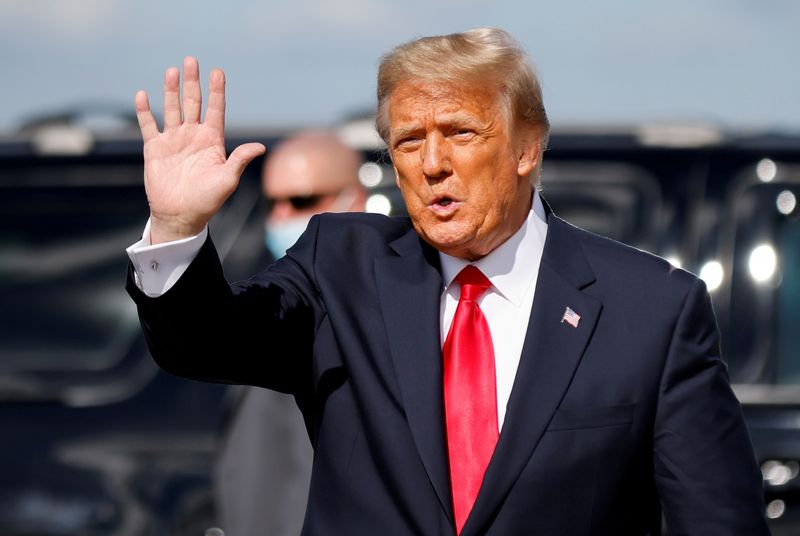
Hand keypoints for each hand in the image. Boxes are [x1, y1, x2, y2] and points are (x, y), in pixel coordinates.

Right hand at [135, 57, 265, 243]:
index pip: (215, 110)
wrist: (181, 216)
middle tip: (191, 60)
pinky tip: (143, 94)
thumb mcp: (227, 180)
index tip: (218, 72)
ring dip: (171, 90)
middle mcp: (193, 136)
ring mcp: (174, 140)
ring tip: (171, 71)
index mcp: (212, 141)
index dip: (216, 91)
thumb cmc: (207, 200)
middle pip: (193, 103)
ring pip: (172, 109)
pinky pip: (149, 125)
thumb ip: (239, 160)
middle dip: (193, 82)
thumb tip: (260, 146)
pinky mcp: (155, 149)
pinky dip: (145, 111)